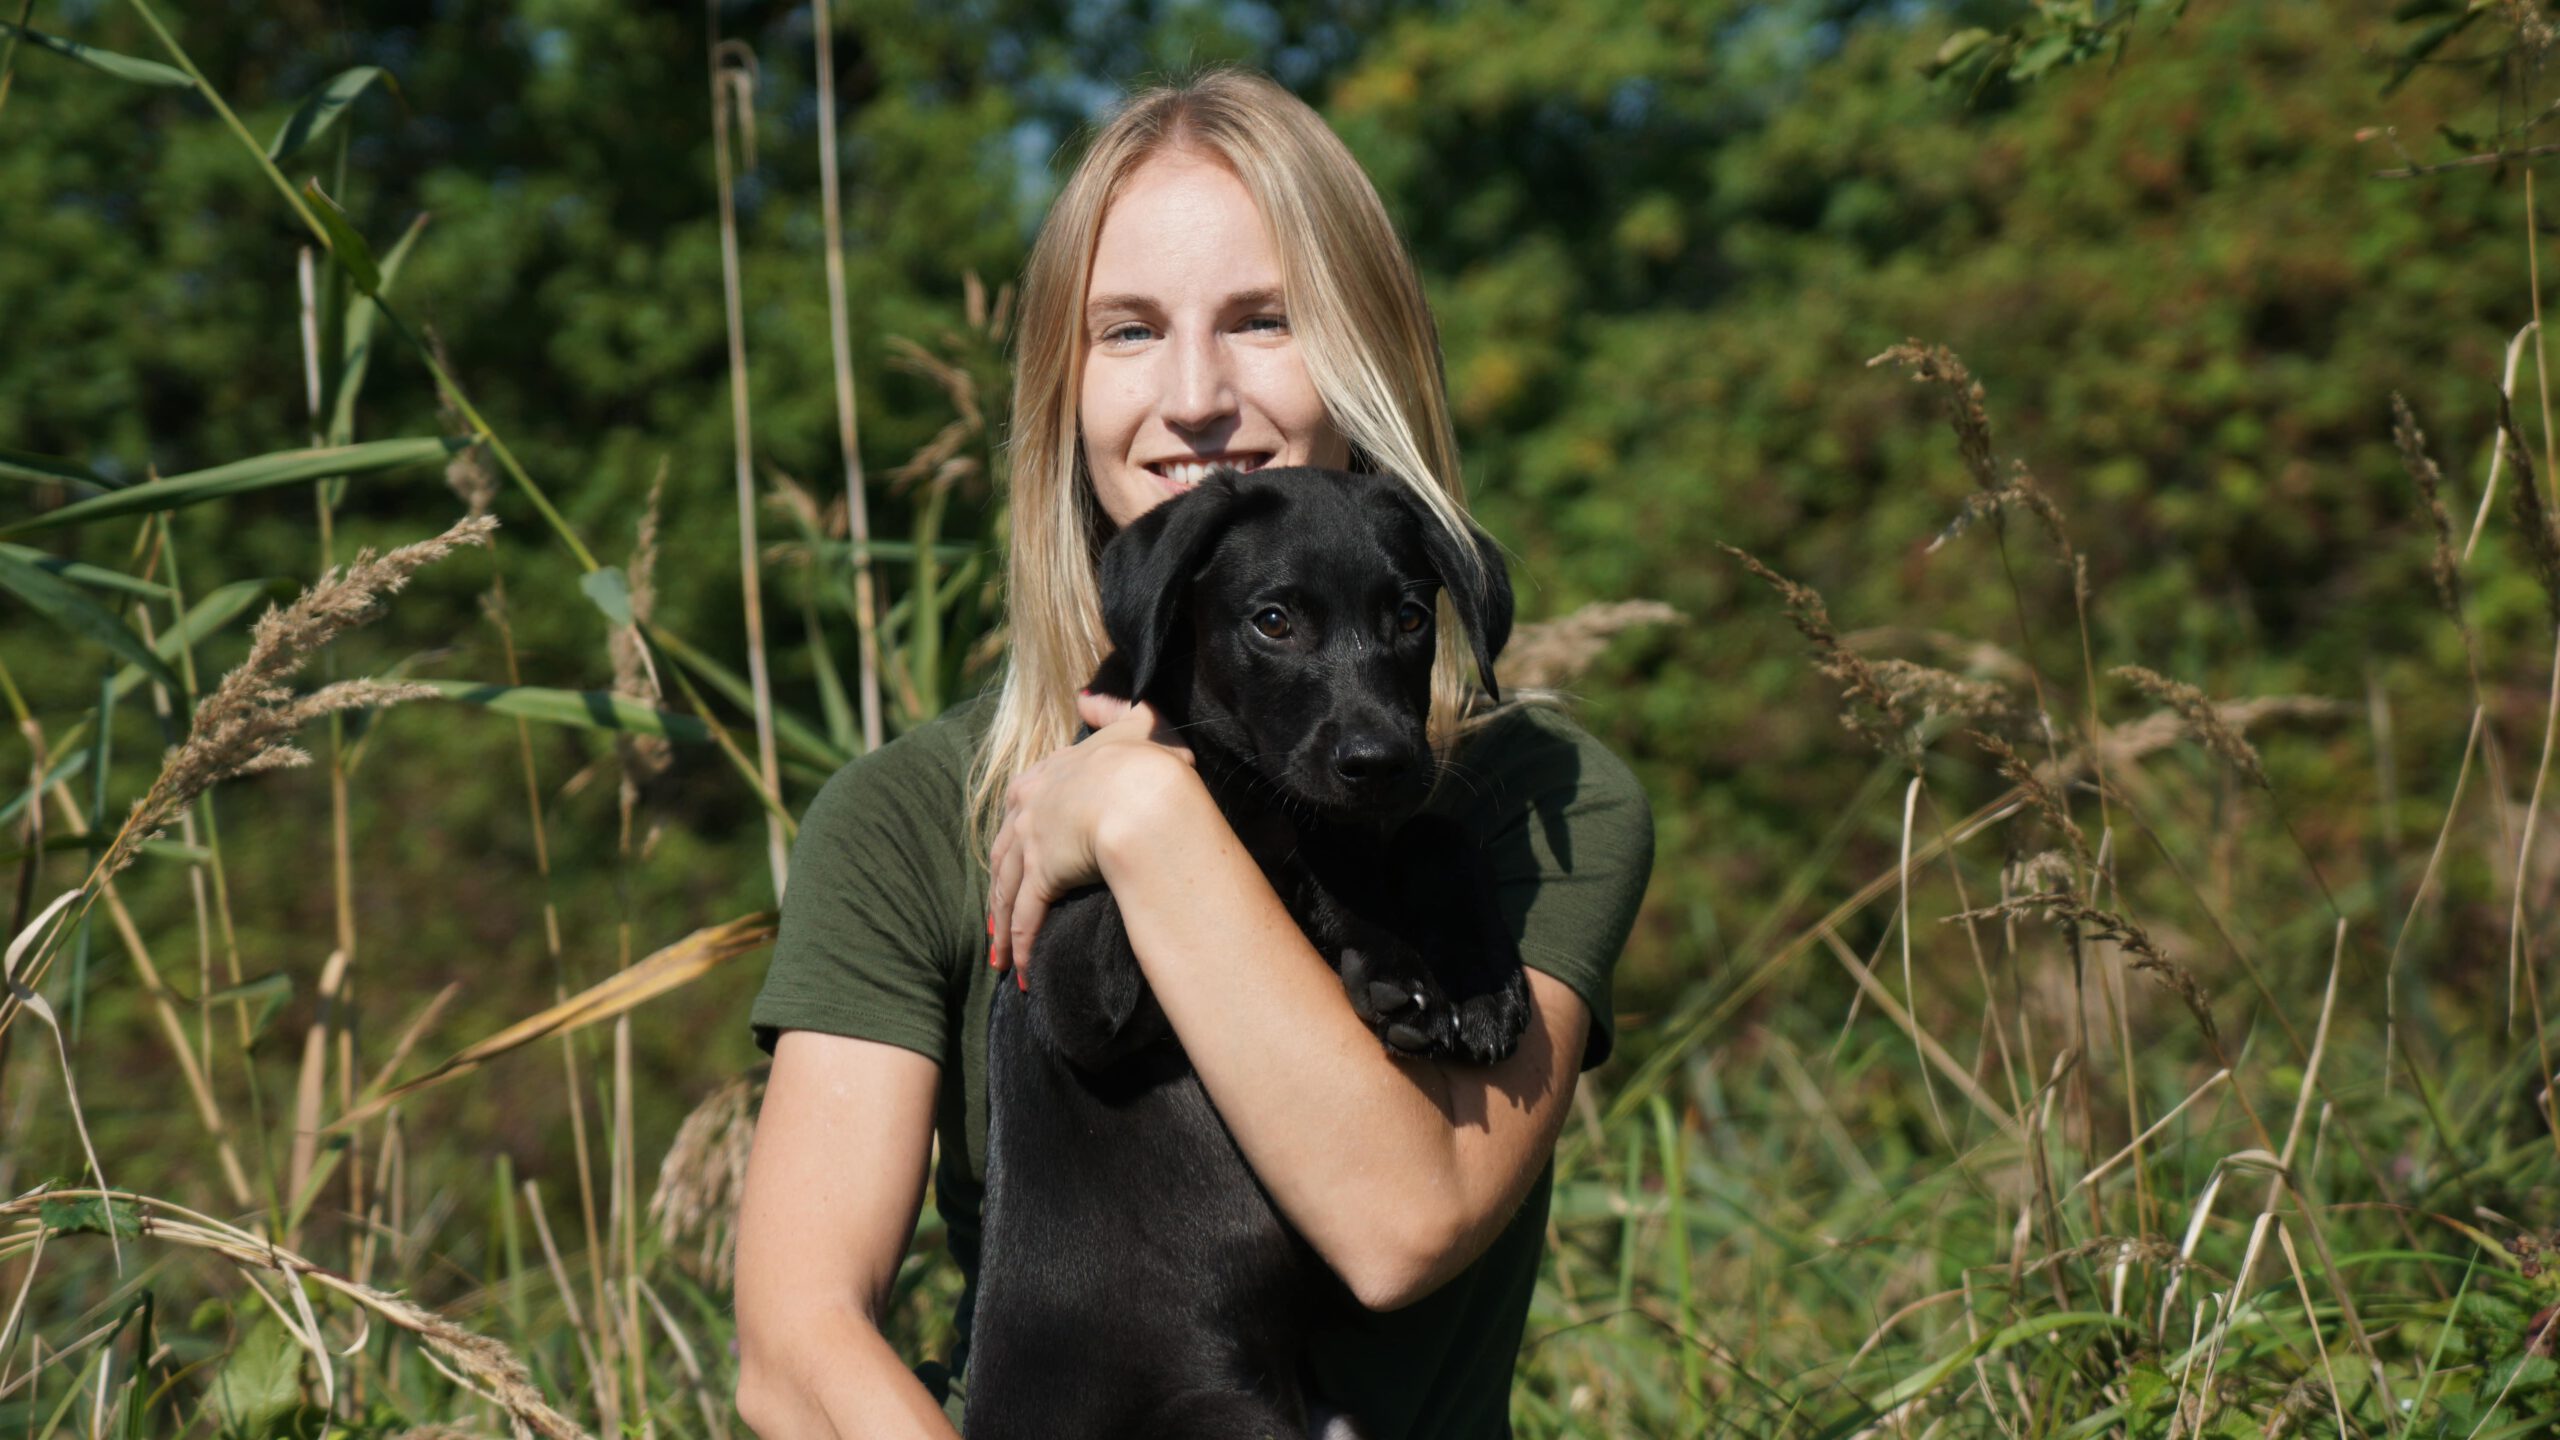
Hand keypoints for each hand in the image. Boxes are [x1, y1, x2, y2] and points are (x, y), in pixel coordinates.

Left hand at [986, 690, 1196, 987]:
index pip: (1022, 809)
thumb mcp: (1135, 721)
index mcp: (1048, 773)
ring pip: (1006, 890)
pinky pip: (1026, 917)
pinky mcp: (1041, 875)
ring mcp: (1032, 842)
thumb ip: (1111, 708)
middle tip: (994, 920)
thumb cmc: (1146, 762)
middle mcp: (1029, 807)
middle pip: (1003, 854)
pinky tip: (1022, 970)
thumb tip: (1088, 696)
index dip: (1018, 837)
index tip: (1014, 859)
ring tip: (1000, 956)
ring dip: (1002, 926)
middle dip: (998, 889)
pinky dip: (1022, 944)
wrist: (1141, 794)